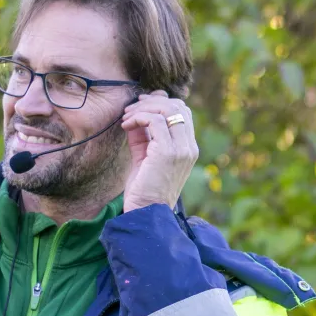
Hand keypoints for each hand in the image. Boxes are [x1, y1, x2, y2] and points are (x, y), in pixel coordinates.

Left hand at [120, 90, 198, 211]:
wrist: (146, 214)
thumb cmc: (144, 190)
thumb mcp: (145, 157)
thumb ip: (144, 136)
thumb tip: (137, 114)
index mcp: (188, 148)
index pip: (182, 112)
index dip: (161, 103)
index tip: (140, 106)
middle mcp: (189, 147)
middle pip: (177, 106)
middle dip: (151, 102)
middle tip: (131, 109)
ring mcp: (181, 149)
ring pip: (167, 109)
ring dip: (143, 108)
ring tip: (126, 117)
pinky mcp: (168, 152)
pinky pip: (155, 121)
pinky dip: (138, 117)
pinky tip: (126, 125)